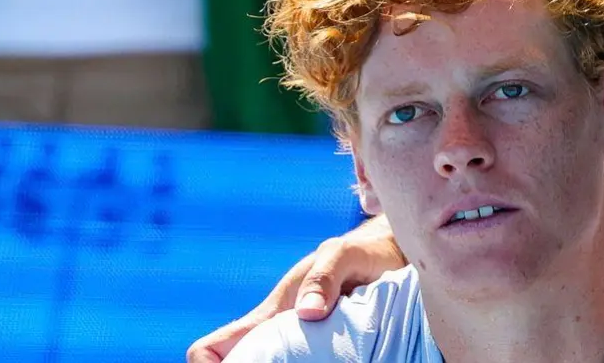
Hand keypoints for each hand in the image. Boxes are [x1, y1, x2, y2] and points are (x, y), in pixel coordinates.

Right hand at [186, 219, 405, 362]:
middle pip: (239, 362)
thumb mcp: (344, 255)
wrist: (390, 254)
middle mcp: (278, 331)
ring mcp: (299, 341)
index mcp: (272, 312)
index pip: (213, 346)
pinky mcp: (323, 348)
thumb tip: (308, 312)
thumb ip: (324, 277)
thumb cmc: (363, 252)